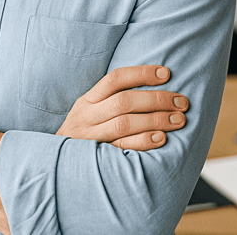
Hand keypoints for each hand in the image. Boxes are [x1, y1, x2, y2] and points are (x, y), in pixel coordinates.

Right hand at [57, 65, 188, 150]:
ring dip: (156, 120)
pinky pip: (122, 147)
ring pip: (124, 123)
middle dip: (157, 100)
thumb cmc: (82, 133)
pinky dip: (143, 141)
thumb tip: (153, 84)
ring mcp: (90, 137)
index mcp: (87, 100)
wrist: (54, 163)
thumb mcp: (89, 111)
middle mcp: (87, 116)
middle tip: (182, 102)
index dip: (142, 73)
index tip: (166, 73)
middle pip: (124, 101)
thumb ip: (111, 99)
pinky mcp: (96, 157)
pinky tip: (161, 139)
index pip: (115, 79)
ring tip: (179, 120)